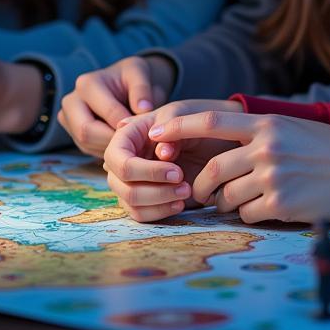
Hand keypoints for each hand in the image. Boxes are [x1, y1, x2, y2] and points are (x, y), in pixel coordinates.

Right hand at [58, 55, 176, 157]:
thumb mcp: (140, 74)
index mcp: (87, 84)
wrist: (124, 82)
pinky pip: (88, 149)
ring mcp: (69, 119)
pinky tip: (124, 146)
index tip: (147, 132)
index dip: (128, 125)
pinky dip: (106, 150)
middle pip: (86, 132)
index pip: (107, 113)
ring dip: (110, 148)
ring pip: (86, 144)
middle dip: (113, 141)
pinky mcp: (73, 133)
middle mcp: (71, 101)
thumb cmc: (132, 76)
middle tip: (136, 144)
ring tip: (133, 144)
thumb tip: (142, 109)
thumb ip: (142, 89)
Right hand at [103, 99, 241, 221]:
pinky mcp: (142, 199)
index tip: (176, 172)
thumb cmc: (194, 122)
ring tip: (186, 192)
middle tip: (185, 185)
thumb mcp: (185, 115)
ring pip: (131, 202)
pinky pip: (140, 214)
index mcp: (127, 135)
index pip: (118, 158)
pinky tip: (180, 203)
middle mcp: (124, 159)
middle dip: (155, 190)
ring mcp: (130, 180)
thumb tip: (162, 153)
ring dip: (160, 201)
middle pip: (123, 185)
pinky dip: (160, 212)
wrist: (211, 139)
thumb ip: (173, 127)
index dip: (145, 170)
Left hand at [148, 110, 329, 224]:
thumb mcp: (289, 126)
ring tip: (244, 199)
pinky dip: (249, 214)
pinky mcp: (281, 203)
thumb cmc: (325, 147)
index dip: (179, 126)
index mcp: (265, 123)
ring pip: (227, 196)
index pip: (212, 120)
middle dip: (201, 184)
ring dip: (227, 202)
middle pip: (213, 168)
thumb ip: (255, 132)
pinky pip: (246, 214)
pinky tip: (268, 207)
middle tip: (202, 191)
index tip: (155, 131)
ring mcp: (272, 176)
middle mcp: (265, 147)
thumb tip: (218, 147)